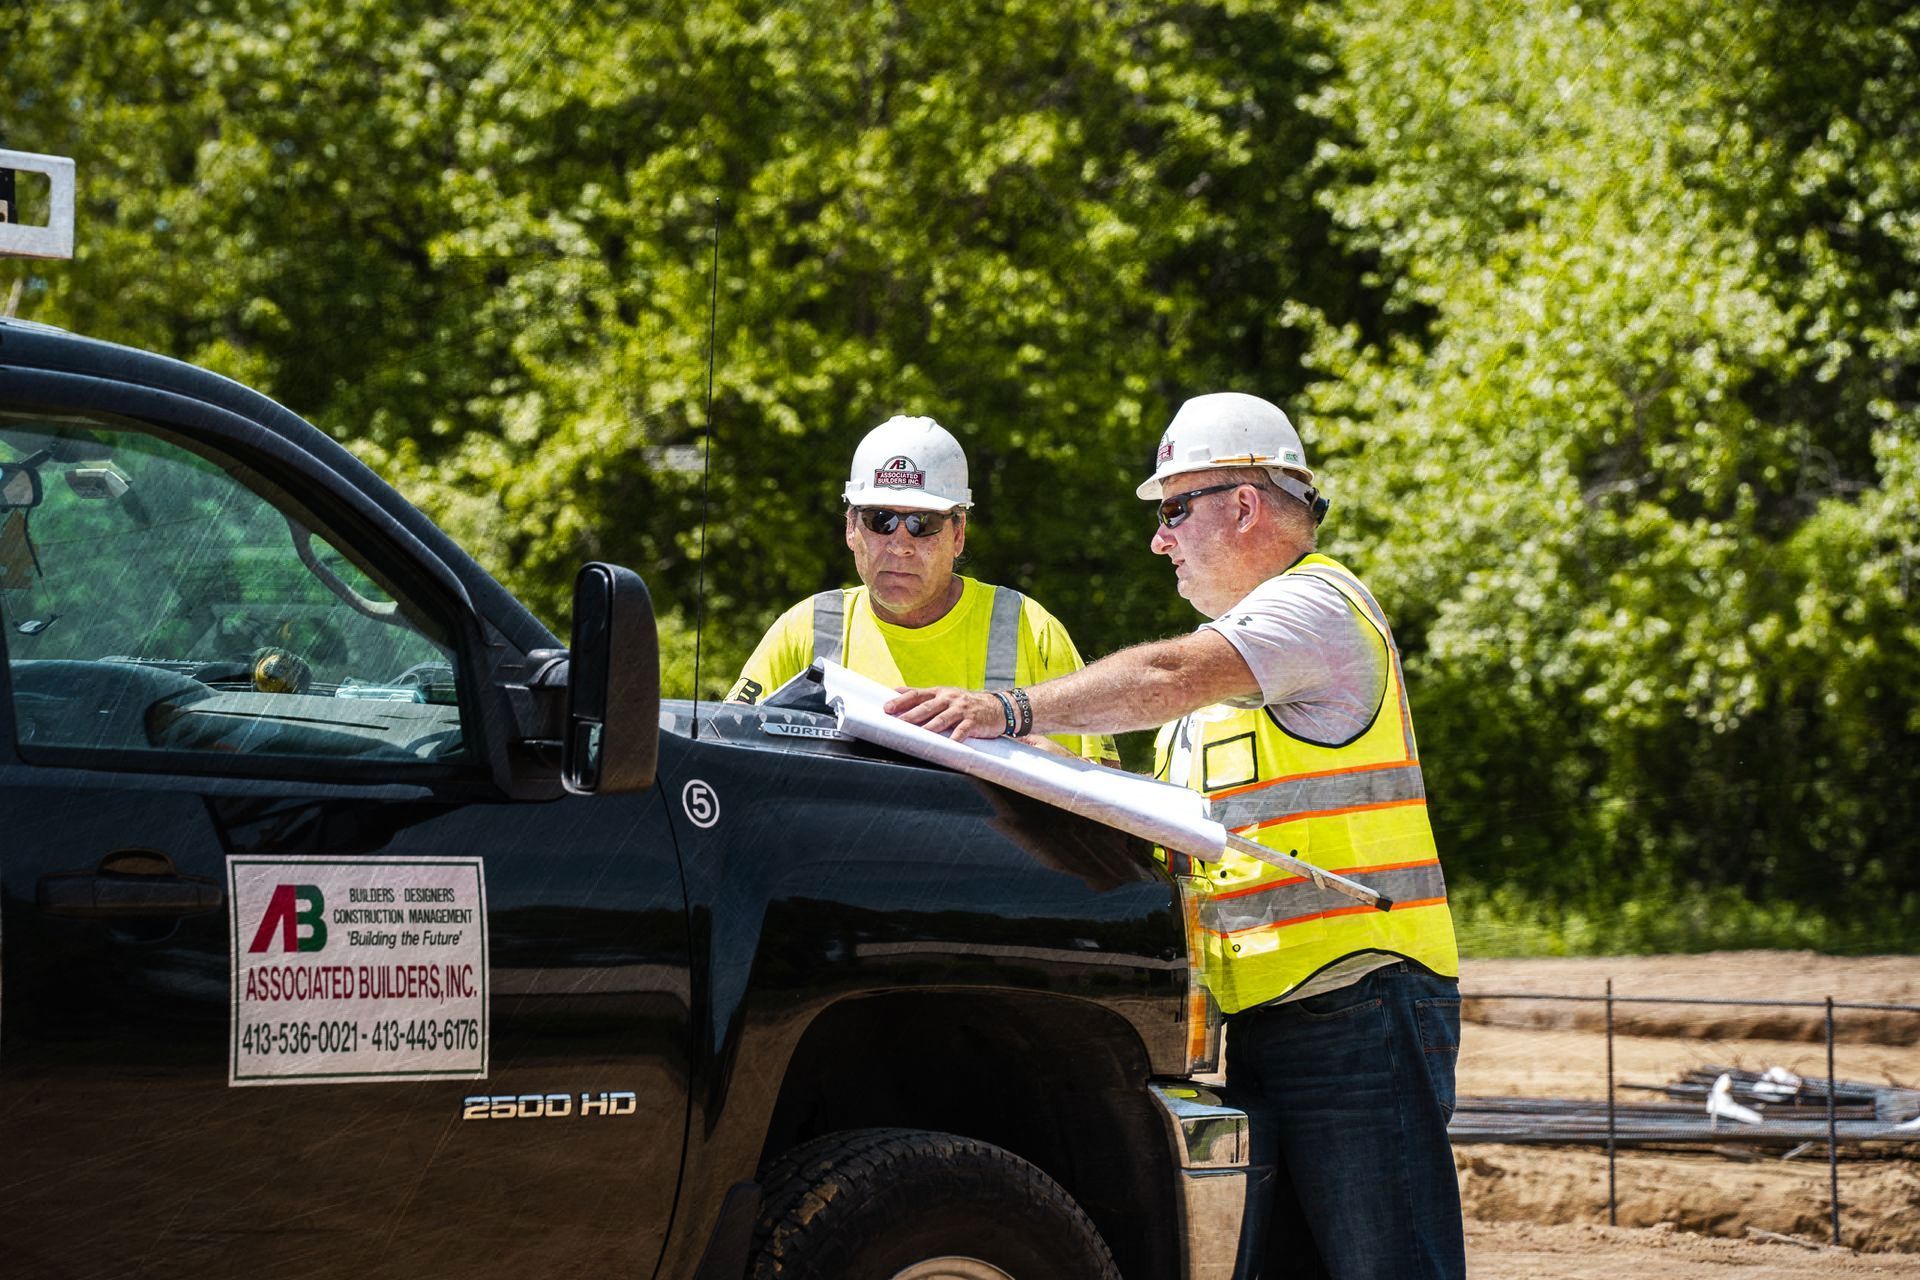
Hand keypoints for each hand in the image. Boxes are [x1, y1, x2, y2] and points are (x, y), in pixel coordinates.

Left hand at [886, 686, 1007, 740]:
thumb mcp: (944, 694)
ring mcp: (962, 710)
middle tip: (898, 722)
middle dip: (911, 715)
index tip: (887, 708)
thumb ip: (921, 694)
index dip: (901, 701)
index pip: (917, 695)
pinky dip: (956, 738)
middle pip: (927, 707)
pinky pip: (963, 731)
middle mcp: (950, 699)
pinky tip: (949, 745)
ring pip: (943, 719)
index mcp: (940, 693)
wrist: (998, 707)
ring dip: (929, 727)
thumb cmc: (965, 703)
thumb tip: (895, 690)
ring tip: (918, 736)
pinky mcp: (974, 722)